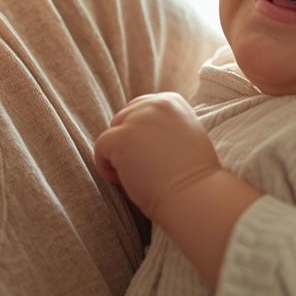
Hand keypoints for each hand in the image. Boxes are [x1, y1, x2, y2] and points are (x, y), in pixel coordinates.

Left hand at [94, 92, 223, 218]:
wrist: (195, 195)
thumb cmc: (192, 175)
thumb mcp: (185, 135)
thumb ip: (163, 124)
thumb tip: (138, 131)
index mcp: (172, 101)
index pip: (140, 109)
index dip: (139, 134)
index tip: (151, 155)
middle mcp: (155, 104)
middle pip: (123, 118)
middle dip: (127, 143)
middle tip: (143, 167)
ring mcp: (137, 119)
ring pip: (111, 134)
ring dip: (117, 155)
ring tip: (136, 175)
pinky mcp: (121, 138)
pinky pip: (100, 147)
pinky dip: (105, 166)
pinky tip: (123, 180)